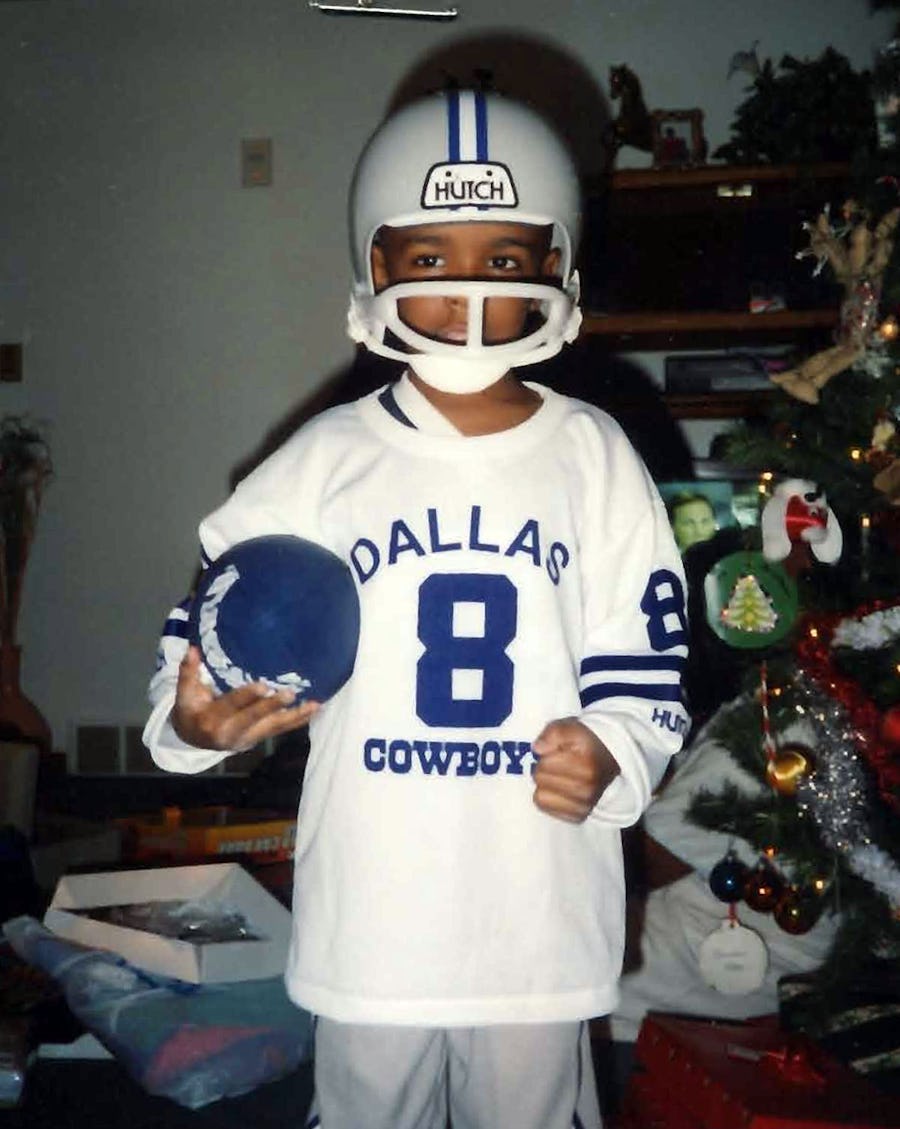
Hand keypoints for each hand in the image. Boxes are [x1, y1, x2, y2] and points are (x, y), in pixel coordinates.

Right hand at [172, 646, 319, 751]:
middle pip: (254, 718)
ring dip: (295, 716)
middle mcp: (231, 733)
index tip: (263, 686)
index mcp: (211, 720)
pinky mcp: (259, 737)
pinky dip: (298, 720)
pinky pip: (281, 729)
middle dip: (273, 707)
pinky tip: (315, 709)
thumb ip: (188, 672)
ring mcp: (248, 738)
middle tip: (291, 693)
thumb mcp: (185, 693)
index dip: (247, 697)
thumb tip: (192, 648)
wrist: (194, 738)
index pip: (231, 706)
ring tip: (315, 704)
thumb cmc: (191, 709)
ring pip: (273, 727)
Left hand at [531, 717, 619, 823]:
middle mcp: (587, 791)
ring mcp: (583, 807)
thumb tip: (538, 748)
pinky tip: (561, 789)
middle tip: (560, 763)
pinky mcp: (578, 817)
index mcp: (586, 767)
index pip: (543, 764)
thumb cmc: (586, 742)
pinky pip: (546, 808)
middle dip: (545, 768)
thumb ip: (553, 733)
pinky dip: (549, 798)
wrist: (609, 758)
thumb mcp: (570, 728)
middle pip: (539, 779)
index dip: (547, 754)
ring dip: (546, 784)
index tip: (559, 751)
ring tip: (560, 775)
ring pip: (539, 797)